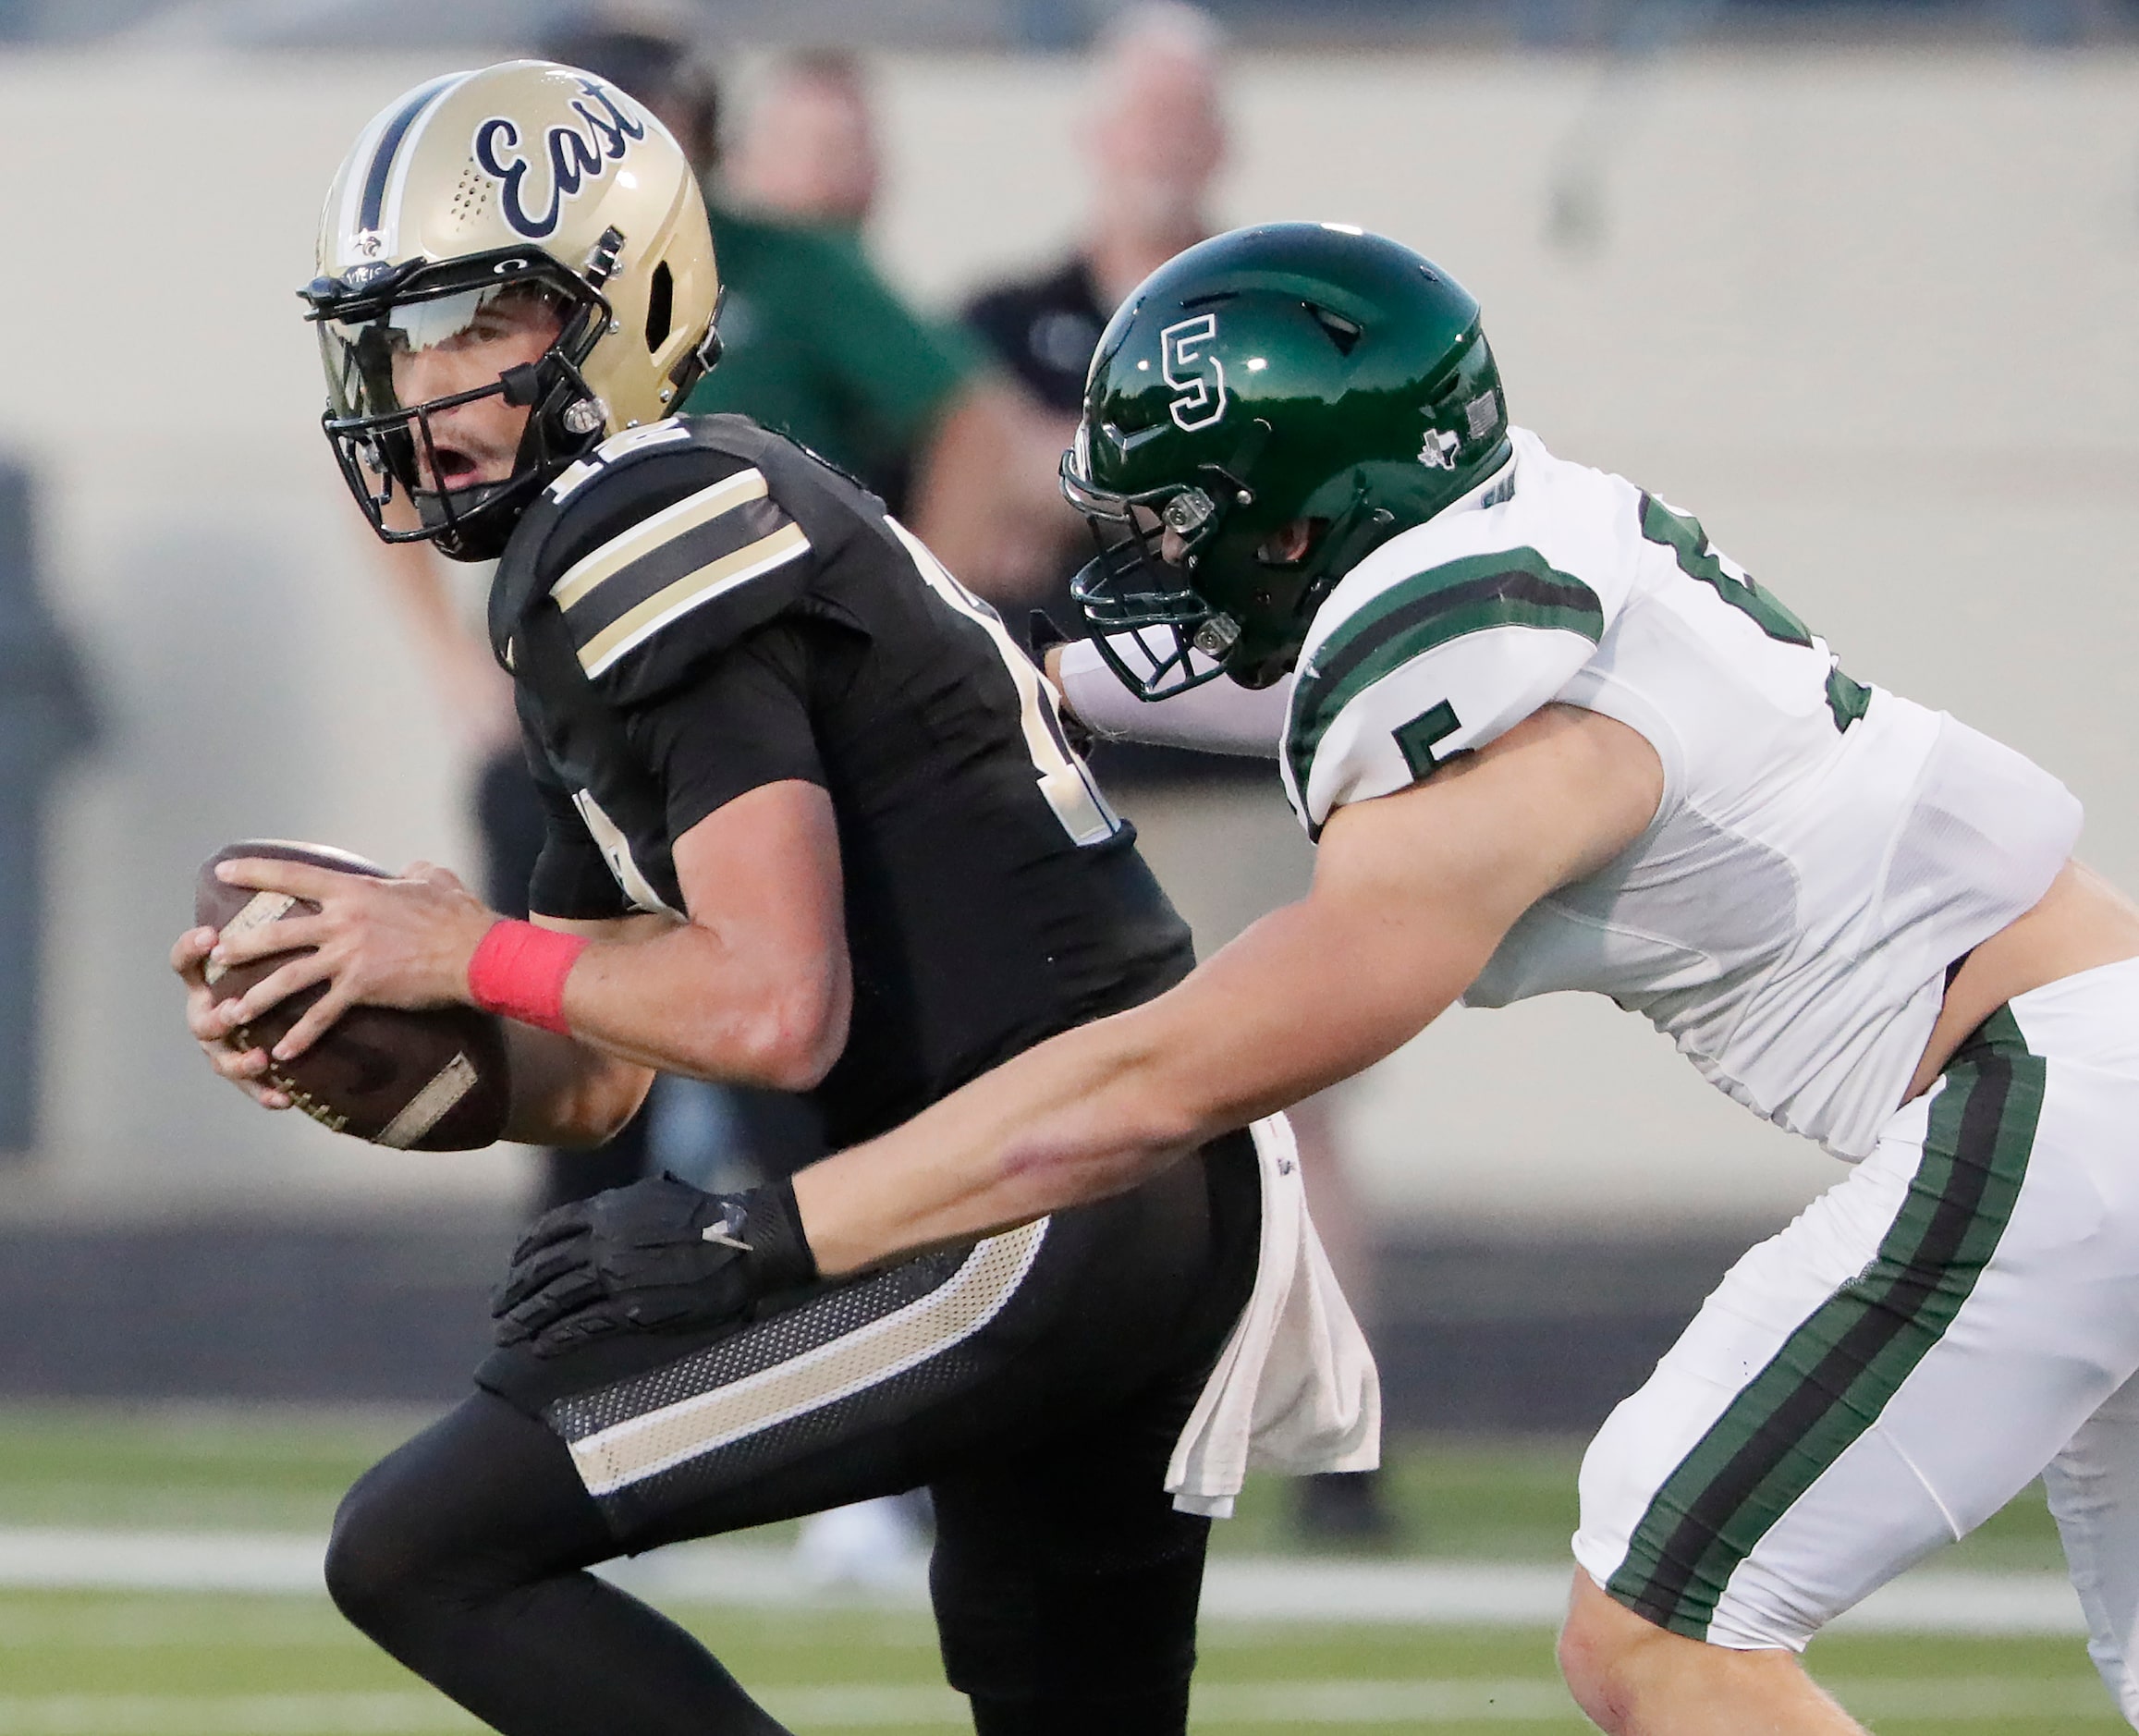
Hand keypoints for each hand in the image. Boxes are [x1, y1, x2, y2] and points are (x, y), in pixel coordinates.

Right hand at [171, 924, 291, 1110]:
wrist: (305, 1008)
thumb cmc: (287, 961)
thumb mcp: (281, 937)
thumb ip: (278, 913)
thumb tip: (299, 864)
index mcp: (211, 977)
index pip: (186, 961)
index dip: (190, 949)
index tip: (210, 934)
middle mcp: (209, 1011)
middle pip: (198, 1017)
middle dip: (215, 1016)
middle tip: (234, 1012)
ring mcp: (224, 1044)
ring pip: (218, 1057)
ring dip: (237, 1059)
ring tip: (259, 1058)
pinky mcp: (248, 1072)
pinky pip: (251, 1086)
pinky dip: (264, 1091)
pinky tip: (283, 1098)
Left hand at [204, 857, 497, 1062]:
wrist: (474, 952)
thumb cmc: (458, 914)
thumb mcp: (434, 880)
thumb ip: (413, 872)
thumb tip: (410, 869)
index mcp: (355, 891)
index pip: (294, 876)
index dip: (255, 873)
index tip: (224, 874)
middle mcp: (343, 922)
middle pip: (278, 933)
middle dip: (242, 946)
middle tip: (217, 957)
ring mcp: (349, 956)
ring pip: (288, 977)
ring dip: (257, 997)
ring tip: (231, 1012)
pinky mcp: (361, 988)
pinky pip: (322, 1015)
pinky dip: (301, 1035)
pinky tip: (283, 1052)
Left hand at [491, 1173, 817, 1356]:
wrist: (743, 1242)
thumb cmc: (706, 1217)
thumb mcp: (655, 1196)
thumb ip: (619, 1208)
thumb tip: (598, 1217)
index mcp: (606, 1211)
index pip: (547, 1231)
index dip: (523, 1253)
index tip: (511, 1269)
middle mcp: (602, 1241)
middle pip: (542, 1268)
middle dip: (513, 1290)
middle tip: (496, 1308)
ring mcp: (614, 1275)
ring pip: (554, 1299)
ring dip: (524, 1318)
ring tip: (504, 1334)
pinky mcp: (630, 1309)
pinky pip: (582, 1325)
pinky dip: (555, 1338)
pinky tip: (539, 1348)